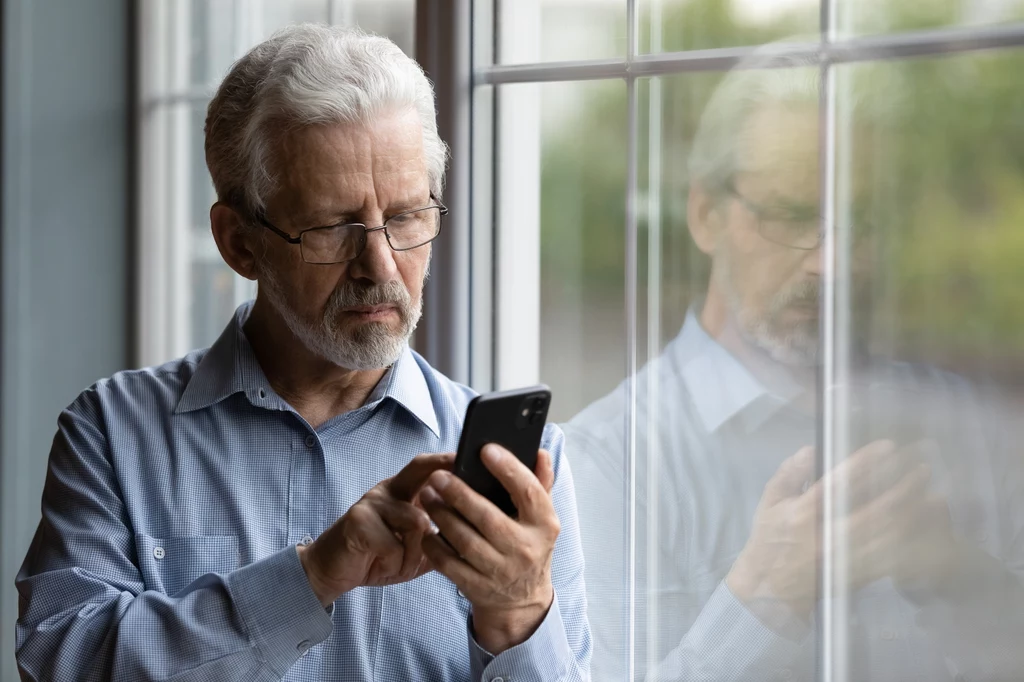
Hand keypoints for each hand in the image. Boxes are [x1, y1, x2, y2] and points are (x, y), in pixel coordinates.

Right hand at [298, 452, 453, 605]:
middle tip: (462, 489)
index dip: (447, 460)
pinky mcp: (358, 520)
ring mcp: (372, 502)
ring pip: (417, 524)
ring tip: (400, 563)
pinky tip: (382, 565)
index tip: (468, 456)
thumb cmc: (378, 556)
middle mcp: (388, 490)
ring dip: (413, 555)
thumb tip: (473, 533)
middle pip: (419, 469)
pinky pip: (394, 546)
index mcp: (403, 491)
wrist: (333, 570)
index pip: (427, 467)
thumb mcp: (415, 549)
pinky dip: (395, 564)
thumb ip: (439, 538)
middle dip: (443, 471)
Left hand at [420, 445, 559, 653]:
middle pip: (487, 517)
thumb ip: (540, 483)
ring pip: (464, 539)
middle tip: (438, 476)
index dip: (508, 469)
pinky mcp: (477, 587)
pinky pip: (448, 563)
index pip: (528, 492)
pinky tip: (427, 528)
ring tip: (427, 495)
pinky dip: (434, 544)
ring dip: (441, 515)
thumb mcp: (541, 518)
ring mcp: (500, 571)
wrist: (521, 601)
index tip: (486, 450)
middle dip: (459, 493)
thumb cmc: (529, 546)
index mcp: (544, 525)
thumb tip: (540, 452)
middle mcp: (525, 549)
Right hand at [727, 439, 927, 617]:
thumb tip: (812, 450)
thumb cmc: (770, 539)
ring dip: (913, 514)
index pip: (839, 483)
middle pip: (874, 510)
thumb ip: (790, 473)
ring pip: (888, 535)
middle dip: (903, 488)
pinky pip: (891, 557)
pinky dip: (910, 542)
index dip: (865, 463)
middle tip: (923, 470)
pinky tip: (925, 527)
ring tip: (933, 495)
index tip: (888, 447)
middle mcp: (828, 536)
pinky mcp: (858, 575)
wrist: (771, 589)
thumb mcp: (769, 501)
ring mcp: (846, 558)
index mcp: (803, 514)